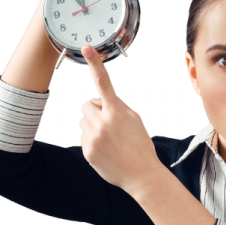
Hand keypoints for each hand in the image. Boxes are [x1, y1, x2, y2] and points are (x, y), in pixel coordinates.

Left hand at [78, 45, 160, 193]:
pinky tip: (105, 149)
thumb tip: (98, 100)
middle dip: (95, 110)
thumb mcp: (135, 120)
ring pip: (83, 120)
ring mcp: (94, 138)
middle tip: (110, 123)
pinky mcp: (87, 151)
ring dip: (93, 124)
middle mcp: (103, 123)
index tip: (87, 48)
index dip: (95, 64)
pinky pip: (83, 135)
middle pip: (87, 104)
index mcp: (117, 112)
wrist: (141, 176)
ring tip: (109, 139)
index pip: (104, 83)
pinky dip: (92, 139)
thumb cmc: (140, 146)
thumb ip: (117, 105)